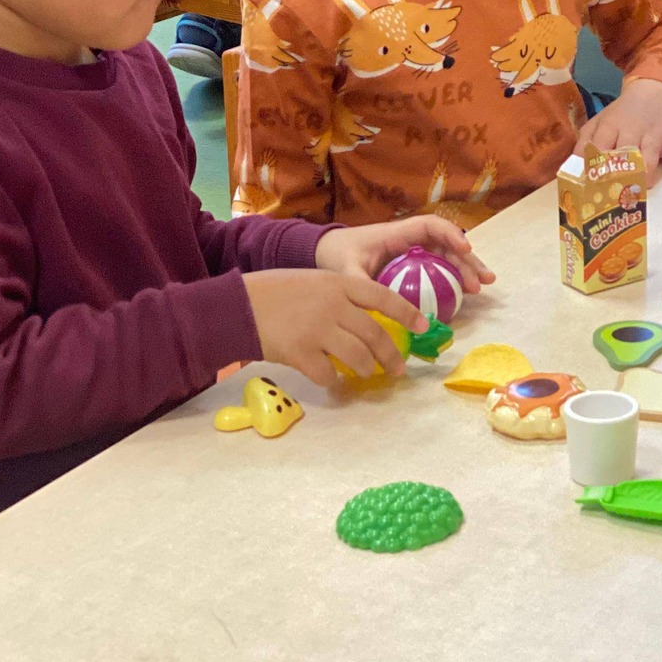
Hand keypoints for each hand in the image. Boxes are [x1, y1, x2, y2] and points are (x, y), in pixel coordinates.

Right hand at [245, 269, 421, 387]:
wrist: (237, 305)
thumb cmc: (275, 292)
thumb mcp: (313, 281)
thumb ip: (340, 297)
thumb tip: (369, 323)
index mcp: (338, 284)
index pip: (384, 297)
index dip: (407, 313)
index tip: (424, 326)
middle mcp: (333, 306)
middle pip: (376, 335)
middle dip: (392, 356)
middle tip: (398, 368)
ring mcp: (318, 330)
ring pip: (358, 358)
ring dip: (366, 370)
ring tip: (367, 374)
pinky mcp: (301, 354)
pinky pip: (328, 375)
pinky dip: (331, 380)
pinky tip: (329, 378)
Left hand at [315, 216, 494, 296]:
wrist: (326, 253)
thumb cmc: (337, 255)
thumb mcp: (346, 271)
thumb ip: (363, 285)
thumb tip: (383, 307)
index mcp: (397, 233)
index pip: (431, 226)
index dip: (450, 234)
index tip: (465, 249)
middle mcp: (410, 240)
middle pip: (446, 243)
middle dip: (467, 259)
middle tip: (482, 280)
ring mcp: (413, 252)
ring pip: (446, 256)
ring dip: (465, 269)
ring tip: (481, 287)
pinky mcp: (412, 265)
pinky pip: (437, 269)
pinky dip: (452, 279)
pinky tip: (463, 295)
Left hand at [577, 79, 661, 183]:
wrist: (652, 93)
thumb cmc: (621, 116)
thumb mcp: (599, 122)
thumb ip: (585, 143)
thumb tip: (573, 168)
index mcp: (610, 125)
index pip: (600, 146)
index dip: (595, 166)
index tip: (591, 185)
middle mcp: (631, 128)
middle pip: (625, 150)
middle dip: (621, 172)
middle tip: (616, 193)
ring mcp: (653, 133)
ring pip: (650, 152)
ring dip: (647, 170)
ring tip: (644, 186)